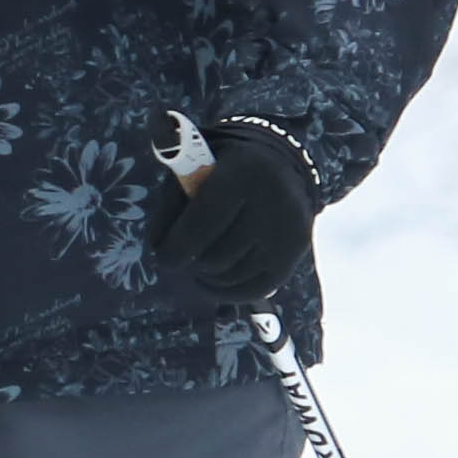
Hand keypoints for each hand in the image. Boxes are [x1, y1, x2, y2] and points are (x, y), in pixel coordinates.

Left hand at [149, 111, 317, 305]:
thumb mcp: (194, 172)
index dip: (175, 249)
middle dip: (191, 263)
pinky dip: (228, 291)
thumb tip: (160, 247)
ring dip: (207, 277)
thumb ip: (173, 205)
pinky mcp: (297, 251)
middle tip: (180, 258)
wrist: (278, 165)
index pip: (201, 224)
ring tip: (198, 265)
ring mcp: (290, 229)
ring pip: (233, 276)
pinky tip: (213, 281)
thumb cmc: (223, 170)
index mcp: (243, 172)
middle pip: (217, 257)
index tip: (162, 257)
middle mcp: (274, 201)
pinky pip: (255, 288)